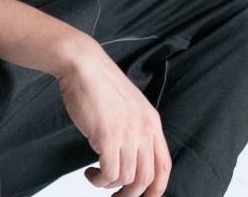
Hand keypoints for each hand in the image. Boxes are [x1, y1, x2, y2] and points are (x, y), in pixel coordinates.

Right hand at [55, 41, 171, 195]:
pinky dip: (99, 180)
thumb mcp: (129, 106)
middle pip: (146, 179)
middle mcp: (144, 130)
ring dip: (109, 186)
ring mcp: (127, 133)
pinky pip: (110, 174)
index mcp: (152, 122)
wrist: (83, 64)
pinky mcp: (107, 136)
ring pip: (127, 179)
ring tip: (96, 176)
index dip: (156, 189)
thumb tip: (132, 158)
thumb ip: (135, 129)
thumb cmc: (99, 83)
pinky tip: (90, 172)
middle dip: (130, 195)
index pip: (164, 167)